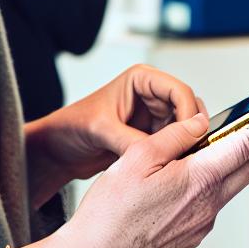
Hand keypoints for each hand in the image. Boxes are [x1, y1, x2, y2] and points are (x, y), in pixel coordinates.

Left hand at [25, 65, 206, 203]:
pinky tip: (171, 167)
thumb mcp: (101, 130)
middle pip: (189, 110)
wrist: (57, 151)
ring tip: (179, 161)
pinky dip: (176, 154)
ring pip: (185, 129)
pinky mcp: (152, 137)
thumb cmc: (70, 128)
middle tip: (189, 152)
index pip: (179, 91)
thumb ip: (131, 139)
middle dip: (191, 130)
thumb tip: (159, 151)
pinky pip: (174, 144)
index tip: (189, 136)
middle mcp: (152, 96)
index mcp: (141, 80)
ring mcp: (154, 117)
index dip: (189, 113)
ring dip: (184, 144)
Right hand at [69, 100, 248, 247]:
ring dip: (242, 159)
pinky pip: (213, 201)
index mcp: (197, 181)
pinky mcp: (191, 235)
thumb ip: (175, 137)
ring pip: (232, 183)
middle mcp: (207, 206)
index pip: (247, 144)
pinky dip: (217, 180)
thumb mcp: (137, 159)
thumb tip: (202, 123)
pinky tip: (203, 171)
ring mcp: (202, 224)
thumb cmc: (107, 213)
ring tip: (243, 136)